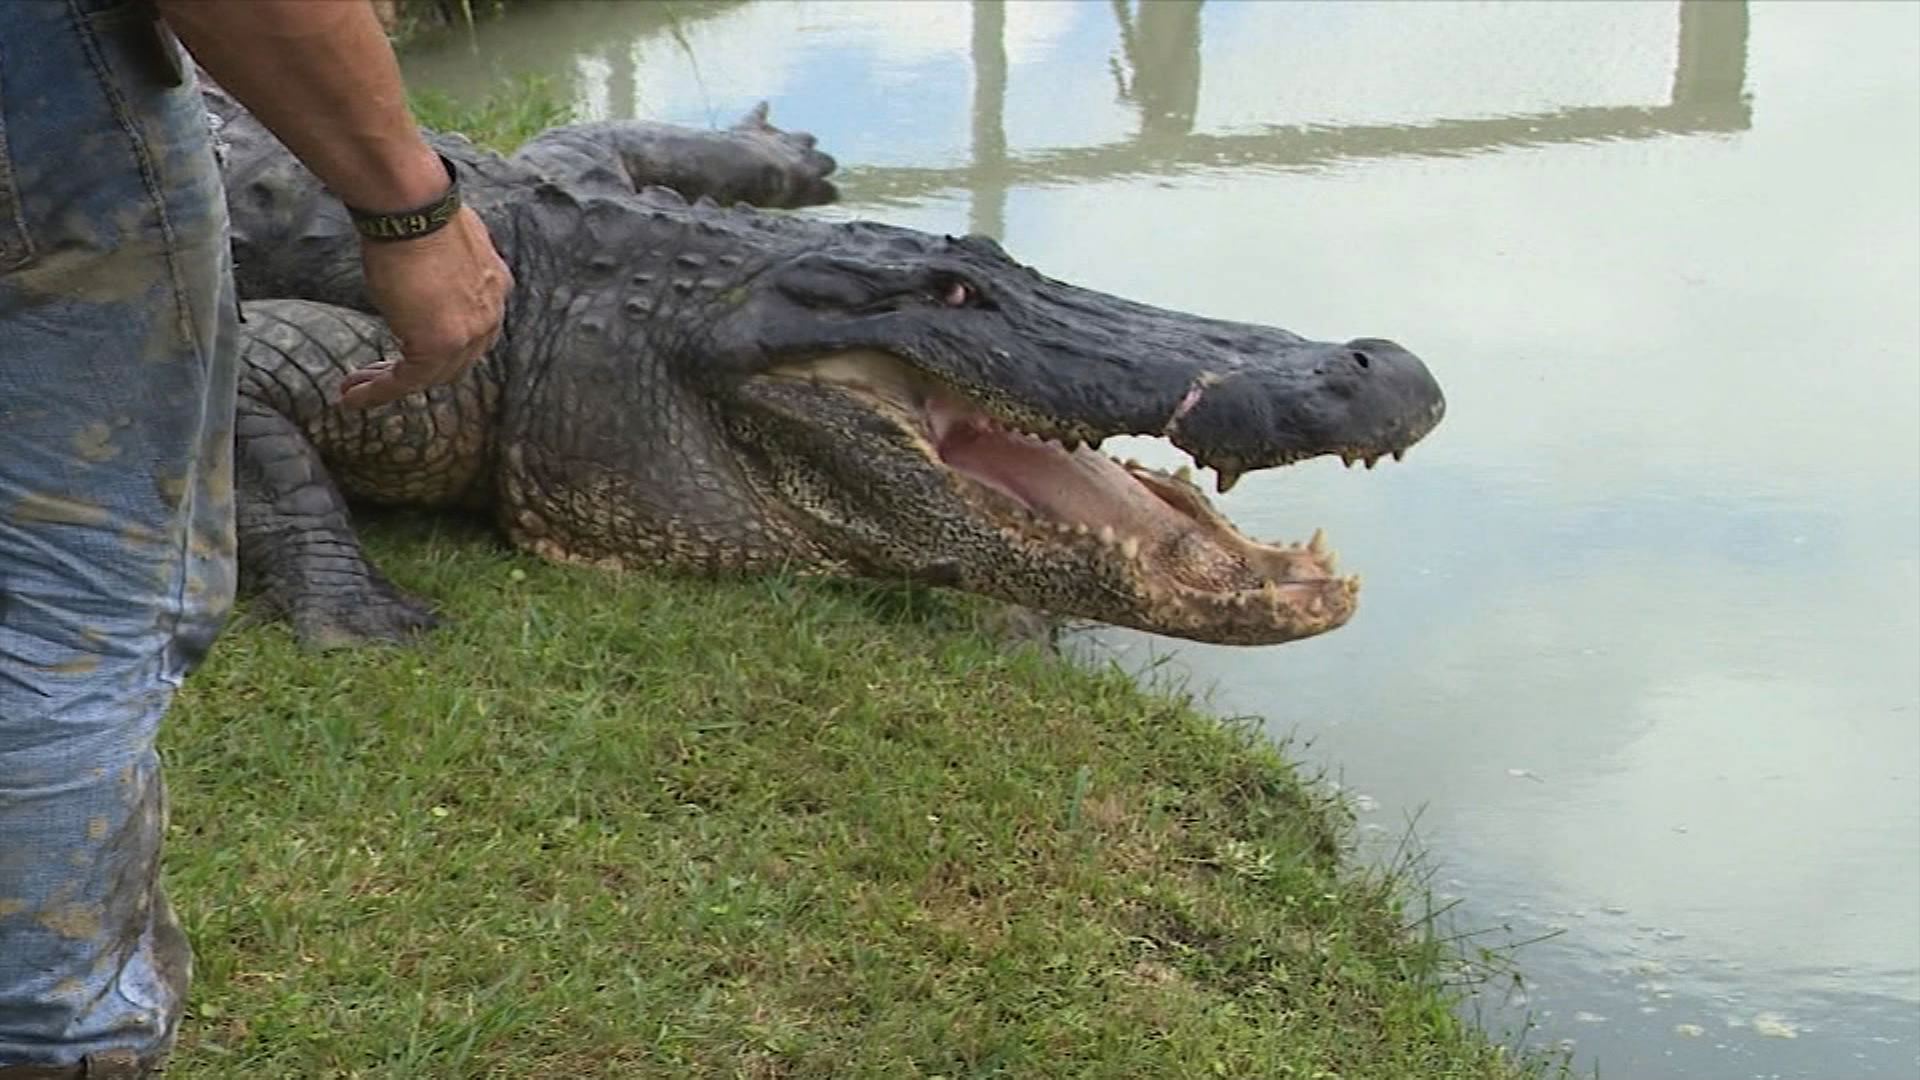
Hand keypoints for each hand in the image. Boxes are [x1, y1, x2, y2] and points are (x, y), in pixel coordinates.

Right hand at [339, 205, 511, 408]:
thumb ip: (440, 271)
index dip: (438, 345)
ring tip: (355, 388)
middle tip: (375, 374)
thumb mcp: (439, 245)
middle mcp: (490, 313)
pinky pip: (408, 381)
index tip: (404, 347)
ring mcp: (469, 332)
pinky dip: (379, 392)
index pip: (470, 331)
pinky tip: (353, 396)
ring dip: (390, 384)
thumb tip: (419, 273)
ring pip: (430, 375)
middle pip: (454, 360)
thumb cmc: (415, 213)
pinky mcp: (439, 345)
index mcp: (494, 286)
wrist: (412, 206)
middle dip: (413, 371)